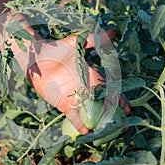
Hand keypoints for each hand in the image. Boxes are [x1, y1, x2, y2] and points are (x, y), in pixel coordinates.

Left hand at [14, 29, 129, 134]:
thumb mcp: (76, 43)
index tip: (128, 109)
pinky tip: (86, 131)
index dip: (119, 99)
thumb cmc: (56, 49)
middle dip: (113, 115)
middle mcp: (85, 88)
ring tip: (107, 132)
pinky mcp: (63, 103)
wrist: (36, 57)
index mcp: (91, 75)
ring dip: (99, 122)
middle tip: (123, 126)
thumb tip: (114, 33)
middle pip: (102, 104)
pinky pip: (73, 115)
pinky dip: (79, 123)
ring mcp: (75, 97)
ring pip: (90, 112)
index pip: (109, 89)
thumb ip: (94, 40)